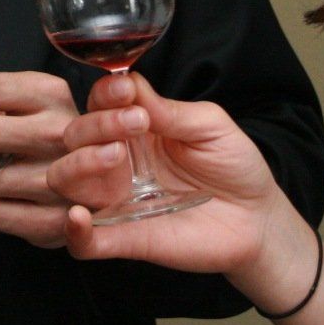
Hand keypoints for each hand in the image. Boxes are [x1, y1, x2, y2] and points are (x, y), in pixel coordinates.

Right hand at [48, 72, 305, 291]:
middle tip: (135, 124)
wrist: (258, 219)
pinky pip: (82, 242)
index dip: (105, 94)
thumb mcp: (209, 125)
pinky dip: (73, 231)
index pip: (99, 103)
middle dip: (96, 124)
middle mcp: (116, 161)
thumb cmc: (235, 166)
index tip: (125, 91)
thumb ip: (169, 109)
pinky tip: (78, 217)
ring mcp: (116, 200)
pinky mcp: (124, 238)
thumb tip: (129, 82)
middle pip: (75, 136)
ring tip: (113, 156)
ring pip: (65, 180)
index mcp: (134, 128)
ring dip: (78, 164)